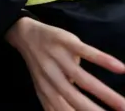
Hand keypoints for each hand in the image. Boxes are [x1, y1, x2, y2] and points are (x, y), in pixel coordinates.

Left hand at [6, 17, 124, 110]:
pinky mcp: (66, 42)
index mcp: (46, 91)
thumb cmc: (41, 65)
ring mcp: (58, 58)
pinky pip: (87, 52)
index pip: (63, 109)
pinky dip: (104, 61)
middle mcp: (51, 77)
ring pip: (84, 79)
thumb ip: (55, 104)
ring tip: (124, 106)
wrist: (24, 34)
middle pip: (75, 99)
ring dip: (106, 93)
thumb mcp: (44, 87)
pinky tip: (121, 69)